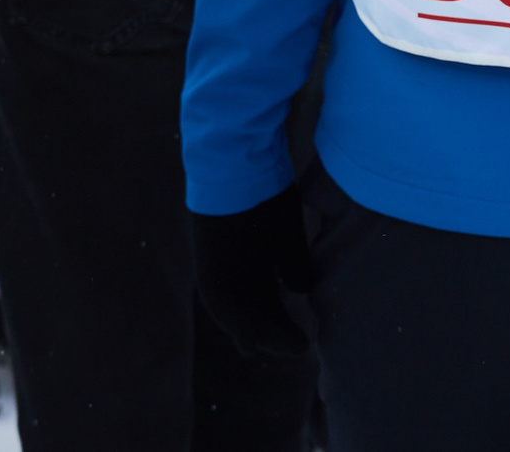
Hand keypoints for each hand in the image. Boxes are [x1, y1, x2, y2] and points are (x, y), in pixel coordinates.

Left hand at [191, 186, 313, 355]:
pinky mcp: (206, 265)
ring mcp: (219, 267)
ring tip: (277, 349)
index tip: (304, 341)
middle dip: (274, 332)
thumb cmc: (266, 189)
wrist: (239, 160)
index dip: (283, 322)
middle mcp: (235, 268)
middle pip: (255, 309)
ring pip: (236, 311)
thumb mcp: (286, 231)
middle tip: (298, 348)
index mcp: (255, 259)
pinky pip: (218, 301)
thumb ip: (293, 262)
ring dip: (255, 333)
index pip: (268, 299)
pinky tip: (248, 339)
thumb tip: (302, 291)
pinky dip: (232, 322)